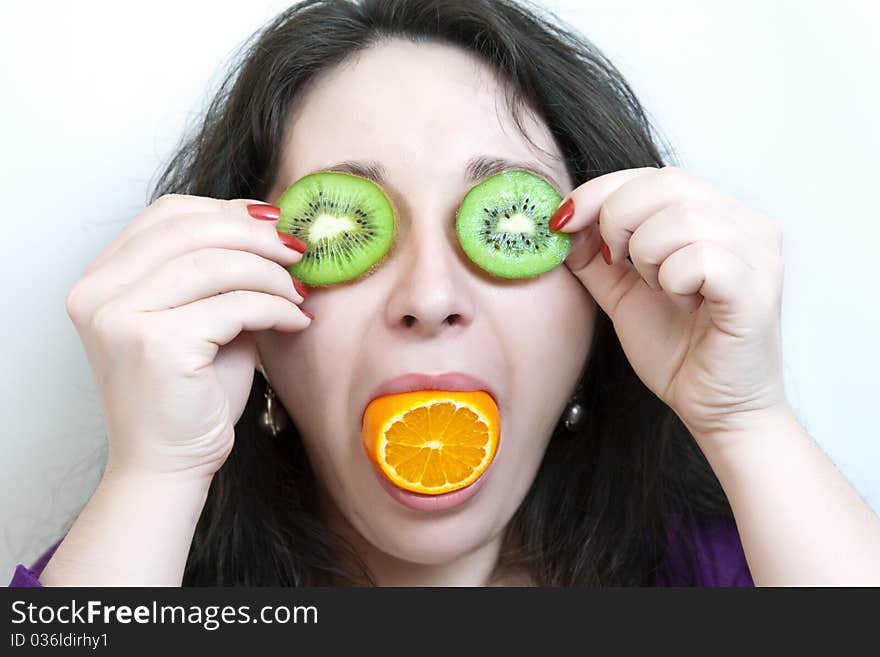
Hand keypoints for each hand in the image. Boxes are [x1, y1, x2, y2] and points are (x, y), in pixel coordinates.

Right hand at [64, 194, 311, 480]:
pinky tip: (295, 321)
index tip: (273, 223)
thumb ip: (218, 272)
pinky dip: (276, 308)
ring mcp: (122, 317)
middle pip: (192, 229)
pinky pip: (235, 305)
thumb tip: (272, 228)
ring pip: (217, 264)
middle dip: (257, 237)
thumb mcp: (198, 316)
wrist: (168, 463)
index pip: (166, 214)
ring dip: (272, 275)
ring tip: (299, 293)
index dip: (226, 210)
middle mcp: (99, 293)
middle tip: (297, 252)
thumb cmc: (190, 393)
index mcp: (101, 278)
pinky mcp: (156, 344)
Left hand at [552, 166, 787, 442]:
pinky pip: (701, 257)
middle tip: (618, 263)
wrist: (717, 409)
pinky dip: (675, 280)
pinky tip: (684, 304)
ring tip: (661, 290)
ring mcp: (758, 254)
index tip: (562, 220)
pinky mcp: (756, 289)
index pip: (653, 176)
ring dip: (649, 257)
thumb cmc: (679, 349)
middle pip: (666, 184)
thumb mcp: (623, 292)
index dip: (600, 191)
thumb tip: (565, 223)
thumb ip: (596, 257)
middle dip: (618, 221)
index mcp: (717, 215)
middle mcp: (746, 224)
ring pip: (681, 217)